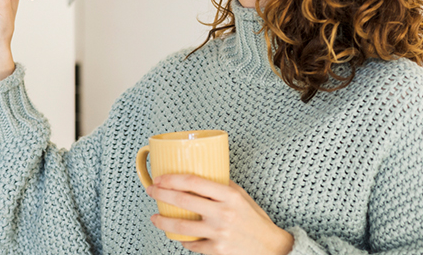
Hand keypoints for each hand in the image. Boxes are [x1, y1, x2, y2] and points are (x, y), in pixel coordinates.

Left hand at [146, 175, 292, 254]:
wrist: (271, 248)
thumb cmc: (256, 220)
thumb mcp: (242, 197)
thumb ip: (223, 186)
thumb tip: (201, 175)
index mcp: (229, 196)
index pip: (194, 182)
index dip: (173, 179)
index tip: (161, 177)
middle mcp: (223, 213)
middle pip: (183, 201)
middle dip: (162, 194)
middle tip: (152, 191)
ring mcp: (218, 233)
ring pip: (181, 227)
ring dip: (163, 221)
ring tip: (155, 217)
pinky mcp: (216, 251)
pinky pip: (192, 245)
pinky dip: (182, 240)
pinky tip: (177, 236)